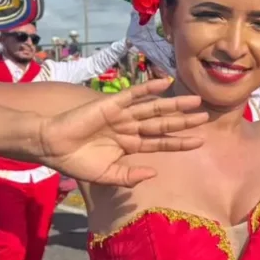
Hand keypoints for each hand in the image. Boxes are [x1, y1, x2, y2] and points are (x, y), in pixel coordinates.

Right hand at [36, 78, 208, 185]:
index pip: (160, 142)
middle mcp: (129, 128)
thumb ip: (130, 175)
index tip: (199, 141)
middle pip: (162, 123)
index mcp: (129, 145)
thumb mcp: (107, 176)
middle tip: (206, 115)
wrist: (52, 147)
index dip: (179, 142)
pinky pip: (133, 95)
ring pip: (153, 108)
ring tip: (195, 100)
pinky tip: (165, 84)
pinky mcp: (111, 104)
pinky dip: (148, 89)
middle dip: (184, 120)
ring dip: (174, 104)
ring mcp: (121, 114)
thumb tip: (154, 172)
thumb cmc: (76, 162)